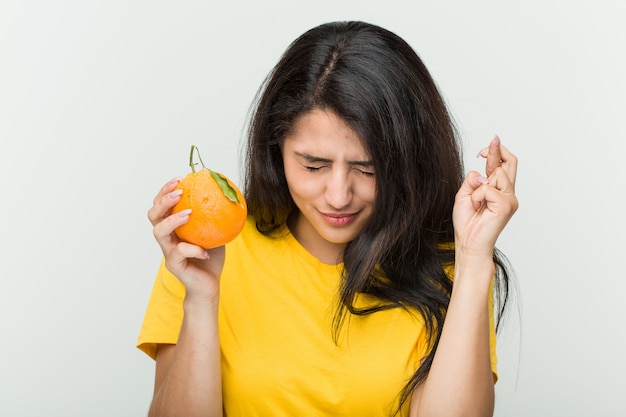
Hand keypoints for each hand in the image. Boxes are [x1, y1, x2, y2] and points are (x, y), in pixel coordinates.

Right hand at [147, 178, 224, 301]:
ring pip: (159, 232)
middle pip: (153, 215)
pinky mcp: (174, 266)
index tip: (179, 179)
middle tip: (179, 192)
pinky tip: (206, 252)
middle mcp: (166, 238)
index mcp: (173, 228)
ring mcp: (168, 252)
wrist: (209, 285)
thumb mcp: (216, 232)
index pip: (162, 205)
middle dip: (163, 200)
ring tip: (188, 213)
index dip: (165, 191)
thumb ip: (216, 216)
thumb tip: (229, 192)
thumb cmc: (211, 257)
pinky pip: (179, 253)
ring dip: (172, 220)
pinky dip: (194, 249)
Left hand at [453, 135, 518, 259]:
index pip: (503, 165)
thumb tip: (482, 173)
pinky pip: (487, 188)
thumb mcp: (465, 194)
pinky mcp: (506, 205)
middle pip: (511, 163)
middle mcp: (508, 193)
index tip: (490, 143)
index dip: (497, 151)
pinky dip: (477, 196)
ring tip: (476, 203)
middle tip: (484, 150)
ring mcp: (509, 199)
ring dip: (478, 186)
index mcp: (499, 190)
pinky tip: (478, 207)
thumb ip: (473, 180)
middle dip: (498, 152)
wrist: (468, 242)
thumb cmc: (467, 222)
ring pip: (496, 175)